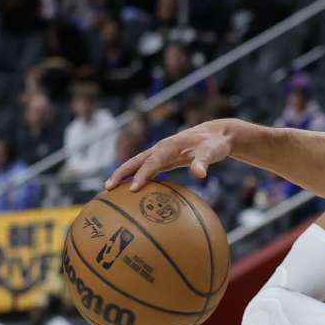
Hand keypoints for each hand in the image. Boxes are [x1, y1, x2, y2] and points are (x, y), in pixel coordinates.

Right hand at [105, 119, 237, 191]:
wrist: (216, 134)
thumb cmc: (214, 144)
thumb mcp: (212, 152)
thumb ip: (204, 162)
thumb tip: (200, 174)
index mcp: (169, 146)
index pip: (152, 162)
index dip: (142, 174)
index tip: (133, 189)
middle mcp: (161, 148)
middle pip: (136, 161)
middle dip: (121, 173)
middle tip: (107, 187)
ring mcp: (161, 153)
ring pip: (138, 163)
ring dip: (124, 174)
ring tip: (109, 189)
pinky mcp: (165, 159)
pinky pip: (146, 168)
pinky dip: (137, 176)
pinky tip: (132, 189)